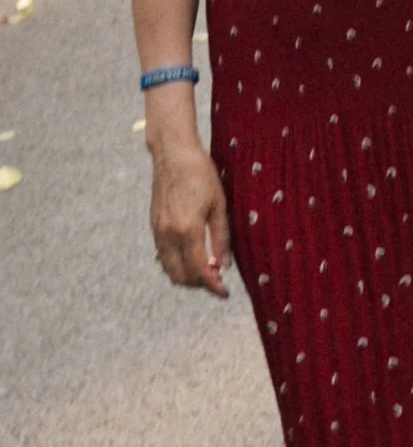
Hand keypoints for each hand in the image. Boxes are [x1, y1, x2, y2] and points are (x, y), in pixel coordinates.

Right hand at [149, 129, 231, 299]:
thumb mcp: (219, 205)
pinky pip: (163, 255)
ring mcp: (158, 231)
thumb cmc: (201, 174)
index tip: (225, 293)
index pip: (200, 271)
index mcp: (187, 230)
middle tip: (218, 280)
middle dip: (199, 284)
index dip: (213, 286)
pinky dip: (177, 263)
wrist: (173, 154)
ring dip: (187, 275)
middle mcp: (168, 235)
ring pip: (169, 268)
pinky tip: (194, 254)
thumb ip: (221, 237)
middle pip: (180, 276)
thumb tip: (225, 265)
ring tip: (208, 267)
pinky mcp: (154, 225)